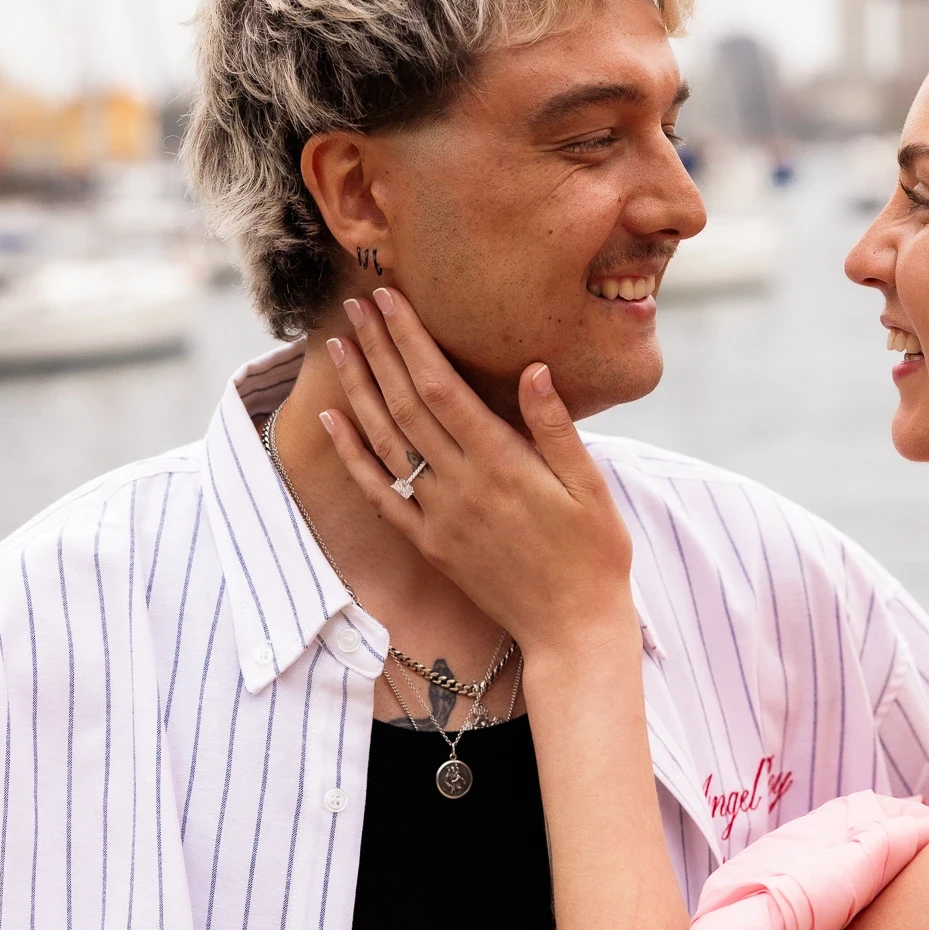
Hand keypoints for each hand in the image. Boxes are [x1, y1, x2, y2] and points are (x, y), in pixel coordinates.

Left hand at [320, 288, 635, 654]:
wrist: (573, 628)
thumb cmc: (595, 553)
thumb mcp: (591, 486)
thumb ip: (556, 428)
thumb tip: (533, 368)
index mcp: (503, 463)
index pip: (442, 388)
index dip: (412, 341)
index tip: (390, 300)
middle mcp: (462, 486)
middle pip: (406, 405)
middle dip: (379, 350)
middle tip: (355, 306)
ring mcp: (440, 517)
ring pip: (387, 443)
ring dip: (358, 392)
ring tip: (338, 348)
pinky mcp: (430, 545)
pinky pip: (380, 496)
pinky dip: (353, 457)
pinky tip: (334, 423)